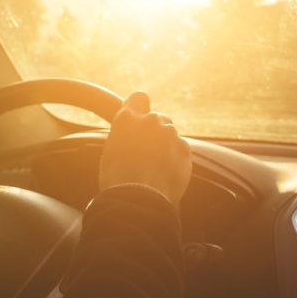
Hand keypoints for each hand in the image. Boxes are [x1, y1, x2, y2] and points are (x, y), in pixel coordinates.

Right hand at [99, 92, 190, 206]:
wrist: (139, 199)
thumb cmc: (118, 180)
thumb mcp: (111, 151)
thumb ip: (124, 136)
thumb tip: (130, 138)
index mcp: (126, 119)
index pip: (139, 98)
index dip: (140, 108)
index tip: (140, 118)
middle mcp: (150, 121)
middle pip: (158, 117)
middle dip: (155, 130)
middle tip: (147, 150)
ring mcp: (170, 134)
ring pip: (170, 134)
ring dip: (166, 145)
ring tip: (156, 167)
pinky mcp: (184, 148)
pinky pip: (180, 148)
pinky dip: (176, 158)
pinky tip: (166, 173)